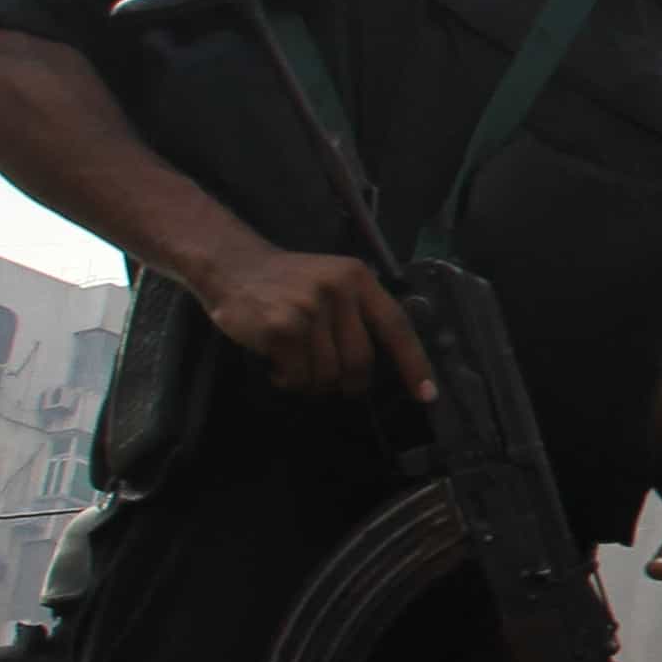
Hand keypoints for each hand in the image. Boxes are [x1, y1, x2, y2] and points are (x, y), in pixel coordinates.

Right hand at [191, 243, 436, 403]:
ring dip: (312, 382)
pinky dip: (289, 381)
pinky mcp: (281, 328)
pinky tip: (277, 365)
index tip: (427, 396)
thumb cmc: (288, 284)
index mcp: (358, 279)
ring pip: (327, 374)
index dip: (414, 365)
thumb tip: (390, 367)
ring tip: (296, 363)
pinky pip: (298, 376)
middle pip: (360, 362)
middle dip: (349, 383)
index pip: (397, 326)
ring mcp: (309, 308)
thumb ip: (360, 313)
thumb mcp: (333, 283)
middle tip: (331, 382)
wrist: (233, 266)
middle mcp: (338, 290)